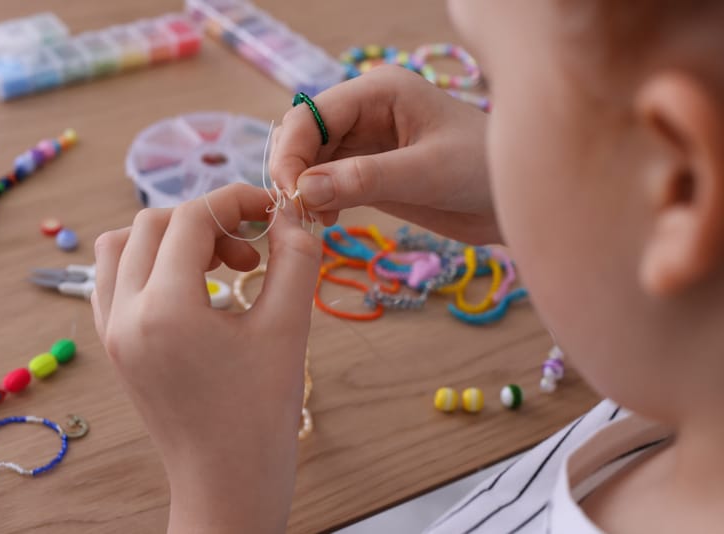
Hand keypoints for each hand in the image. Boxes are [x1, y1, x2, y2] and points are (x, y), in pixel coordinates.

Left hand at [92, 184, 320, 533]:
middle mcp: (124, 314)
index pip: (191, 218)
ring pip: (122, 247)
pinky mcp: (114, 347)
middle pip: (152, 224)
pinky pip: (113, 280)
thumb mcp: (287, 328)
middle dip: (206, 221)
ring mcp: (111, 332)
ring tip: (217, 267)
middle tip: (250, 252)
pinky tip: (190, 288)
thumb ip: (294, 259)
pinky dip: (148, 265)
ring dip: (170, 238)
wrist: (227, 481)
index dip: (236, 201)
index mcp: (164, 309)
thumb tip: (289, 215)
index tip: (271, 211)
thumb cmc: (261, 414)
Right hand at [270, 65, 500, 243]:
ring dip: (303, 189)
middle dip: (293, 171)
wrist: (516, 201)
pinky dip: (318, 201)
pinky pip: (328, 182)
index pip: (311, 115)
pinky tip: (327, 219)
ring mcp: (366, 143)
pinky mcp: (370, 173)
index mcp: (378, 91)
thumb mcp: (426, 173)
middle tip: (300, 212)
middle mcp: (366, 112)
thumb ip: (364, 179)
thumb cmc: (484, 171)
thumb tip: (303, 191)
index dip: (292, 153)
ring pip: (311, 161)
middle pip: (304, 136)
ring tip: (315, 220)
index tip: (290, 195)